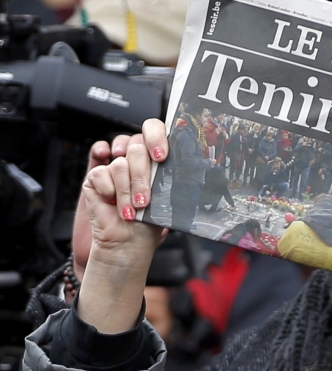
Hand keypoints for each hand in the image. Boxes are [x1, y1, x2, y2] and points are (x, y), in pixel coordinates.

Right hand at [77, 119, 168, 333]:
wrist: (129, 242)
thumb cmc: (151, 220)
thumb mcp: (169, 195)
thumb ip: (174, 174)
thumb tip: (197, 161)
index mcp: (154, 157)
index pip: (154, 128)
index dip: (156, 137)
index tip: (161, 157)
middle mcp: (134, 158)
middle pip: (137, 146)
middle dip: (143, 177)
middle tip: (145, 200)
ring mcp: (114, 165)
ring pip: (120, 163)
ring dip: (127, 191)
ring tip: (133, 210)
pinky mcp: (95, 177)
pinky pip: (100, 173)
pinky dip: (109, 191)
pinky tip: (114, 205)